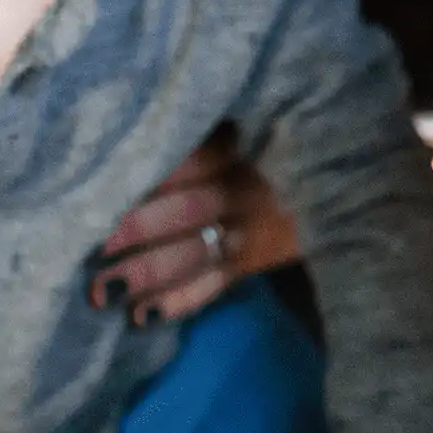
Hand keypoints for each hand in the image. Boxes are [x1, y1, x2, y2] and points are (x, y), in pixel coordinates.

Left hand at [89, 124, 300, 326]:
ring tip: (102, 292)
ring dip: (148, 274)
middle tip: (93, 246)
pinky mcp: (256, 259)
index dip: (146, 176)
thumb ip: (210, 128)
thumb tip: (139, 116)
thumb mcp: (253, 122)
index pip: (189, 161)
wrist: (339, 179)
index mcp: (241, 145)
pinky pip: (215, 284)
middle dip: (137, 230)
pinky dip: (180, 301)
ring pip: (196, 253)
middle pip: (187, 210)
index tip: (99, 185)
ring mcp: (252, 228)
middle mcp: (247, 188)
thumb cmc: (279, 142)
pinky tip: (142, 317)